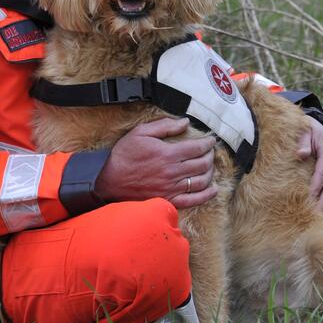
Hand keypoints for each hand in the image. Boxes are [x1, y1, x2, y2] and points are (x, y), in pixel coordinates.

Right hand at [95, 117, 217, 208]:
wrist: (110, 181)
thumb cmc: (124, 155)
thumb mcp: (140, 132)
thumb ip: (164, 126)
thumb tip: (185, 122)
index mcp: (168, 154)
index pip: (197, 147)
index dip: (208, 143)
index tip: (211, 140)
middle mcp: (173, 172)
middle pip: (202, 164)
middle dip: (210, 155)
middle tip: (210, 151)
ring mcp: (172, 188)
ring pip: (201, 181)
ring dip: (210, 172)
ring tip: (210, 165)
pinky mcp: (169, 200)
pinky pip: (193, 200)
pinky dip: (207, 195)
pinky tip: (213, 189)